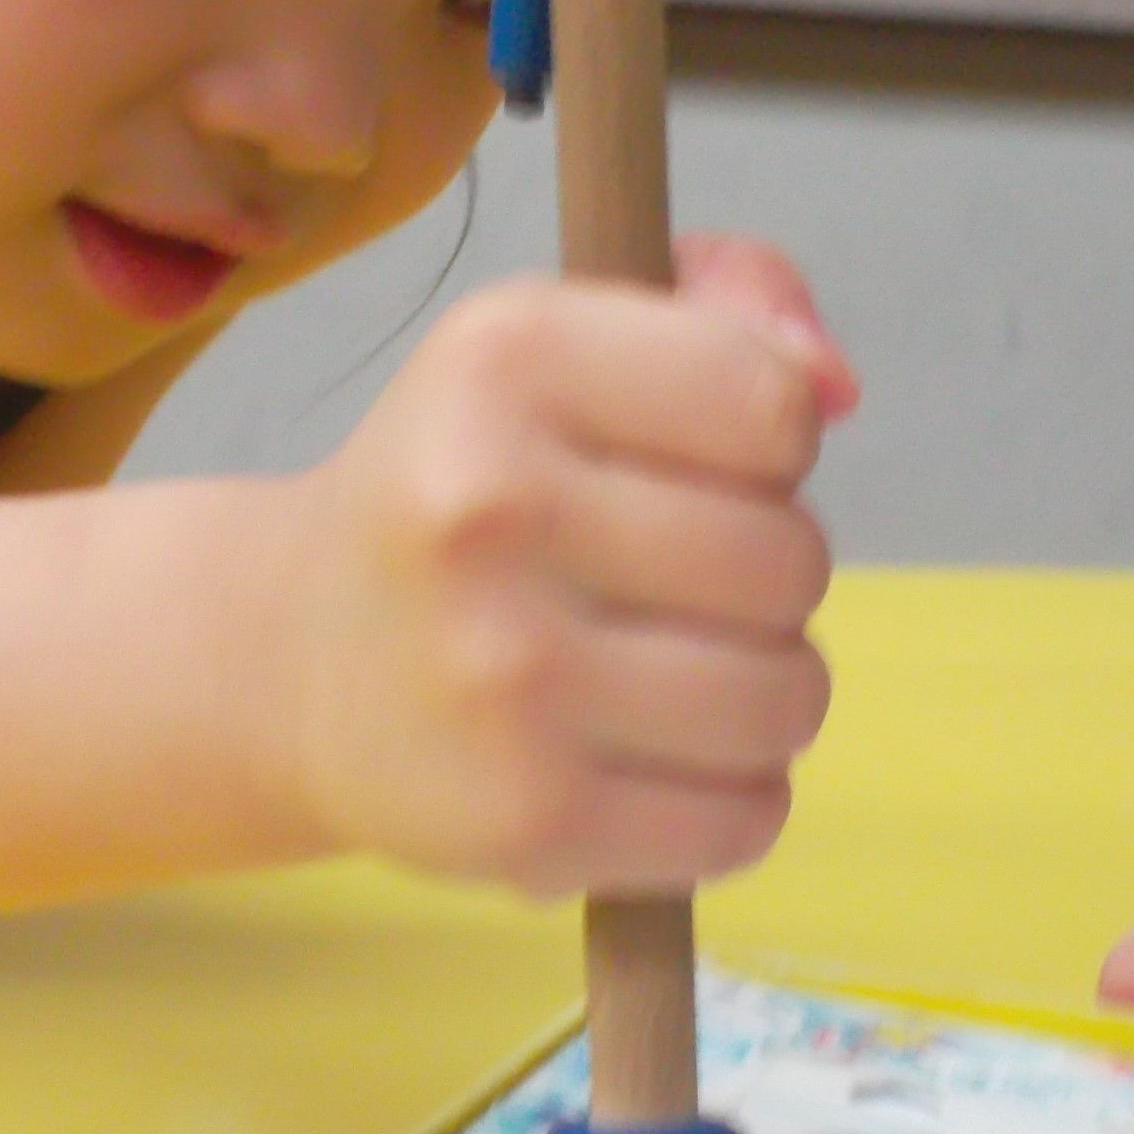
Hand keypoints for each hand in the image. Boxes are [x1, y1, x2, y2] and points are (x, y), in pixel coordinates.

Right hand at [272, 244, 855, 897]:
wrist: (294, 659)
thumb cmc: (466, 489)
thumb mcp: (559, 350)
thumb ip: (726, 313)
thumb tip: (839, 384)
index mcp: (505, 360)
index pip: (772, 404)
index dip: (770, 445)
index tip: (693, 467)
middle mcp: (488, 508)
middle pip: (792, 560)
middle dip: (766, 578)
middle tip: (670, 587)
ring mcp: (504, 677)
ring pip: (789, 697)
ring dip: (764, 693)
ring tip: (673, 676)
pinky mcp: (527, 820)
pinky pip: (751, 819)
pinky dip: (733, 800)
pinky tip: (652, 762)